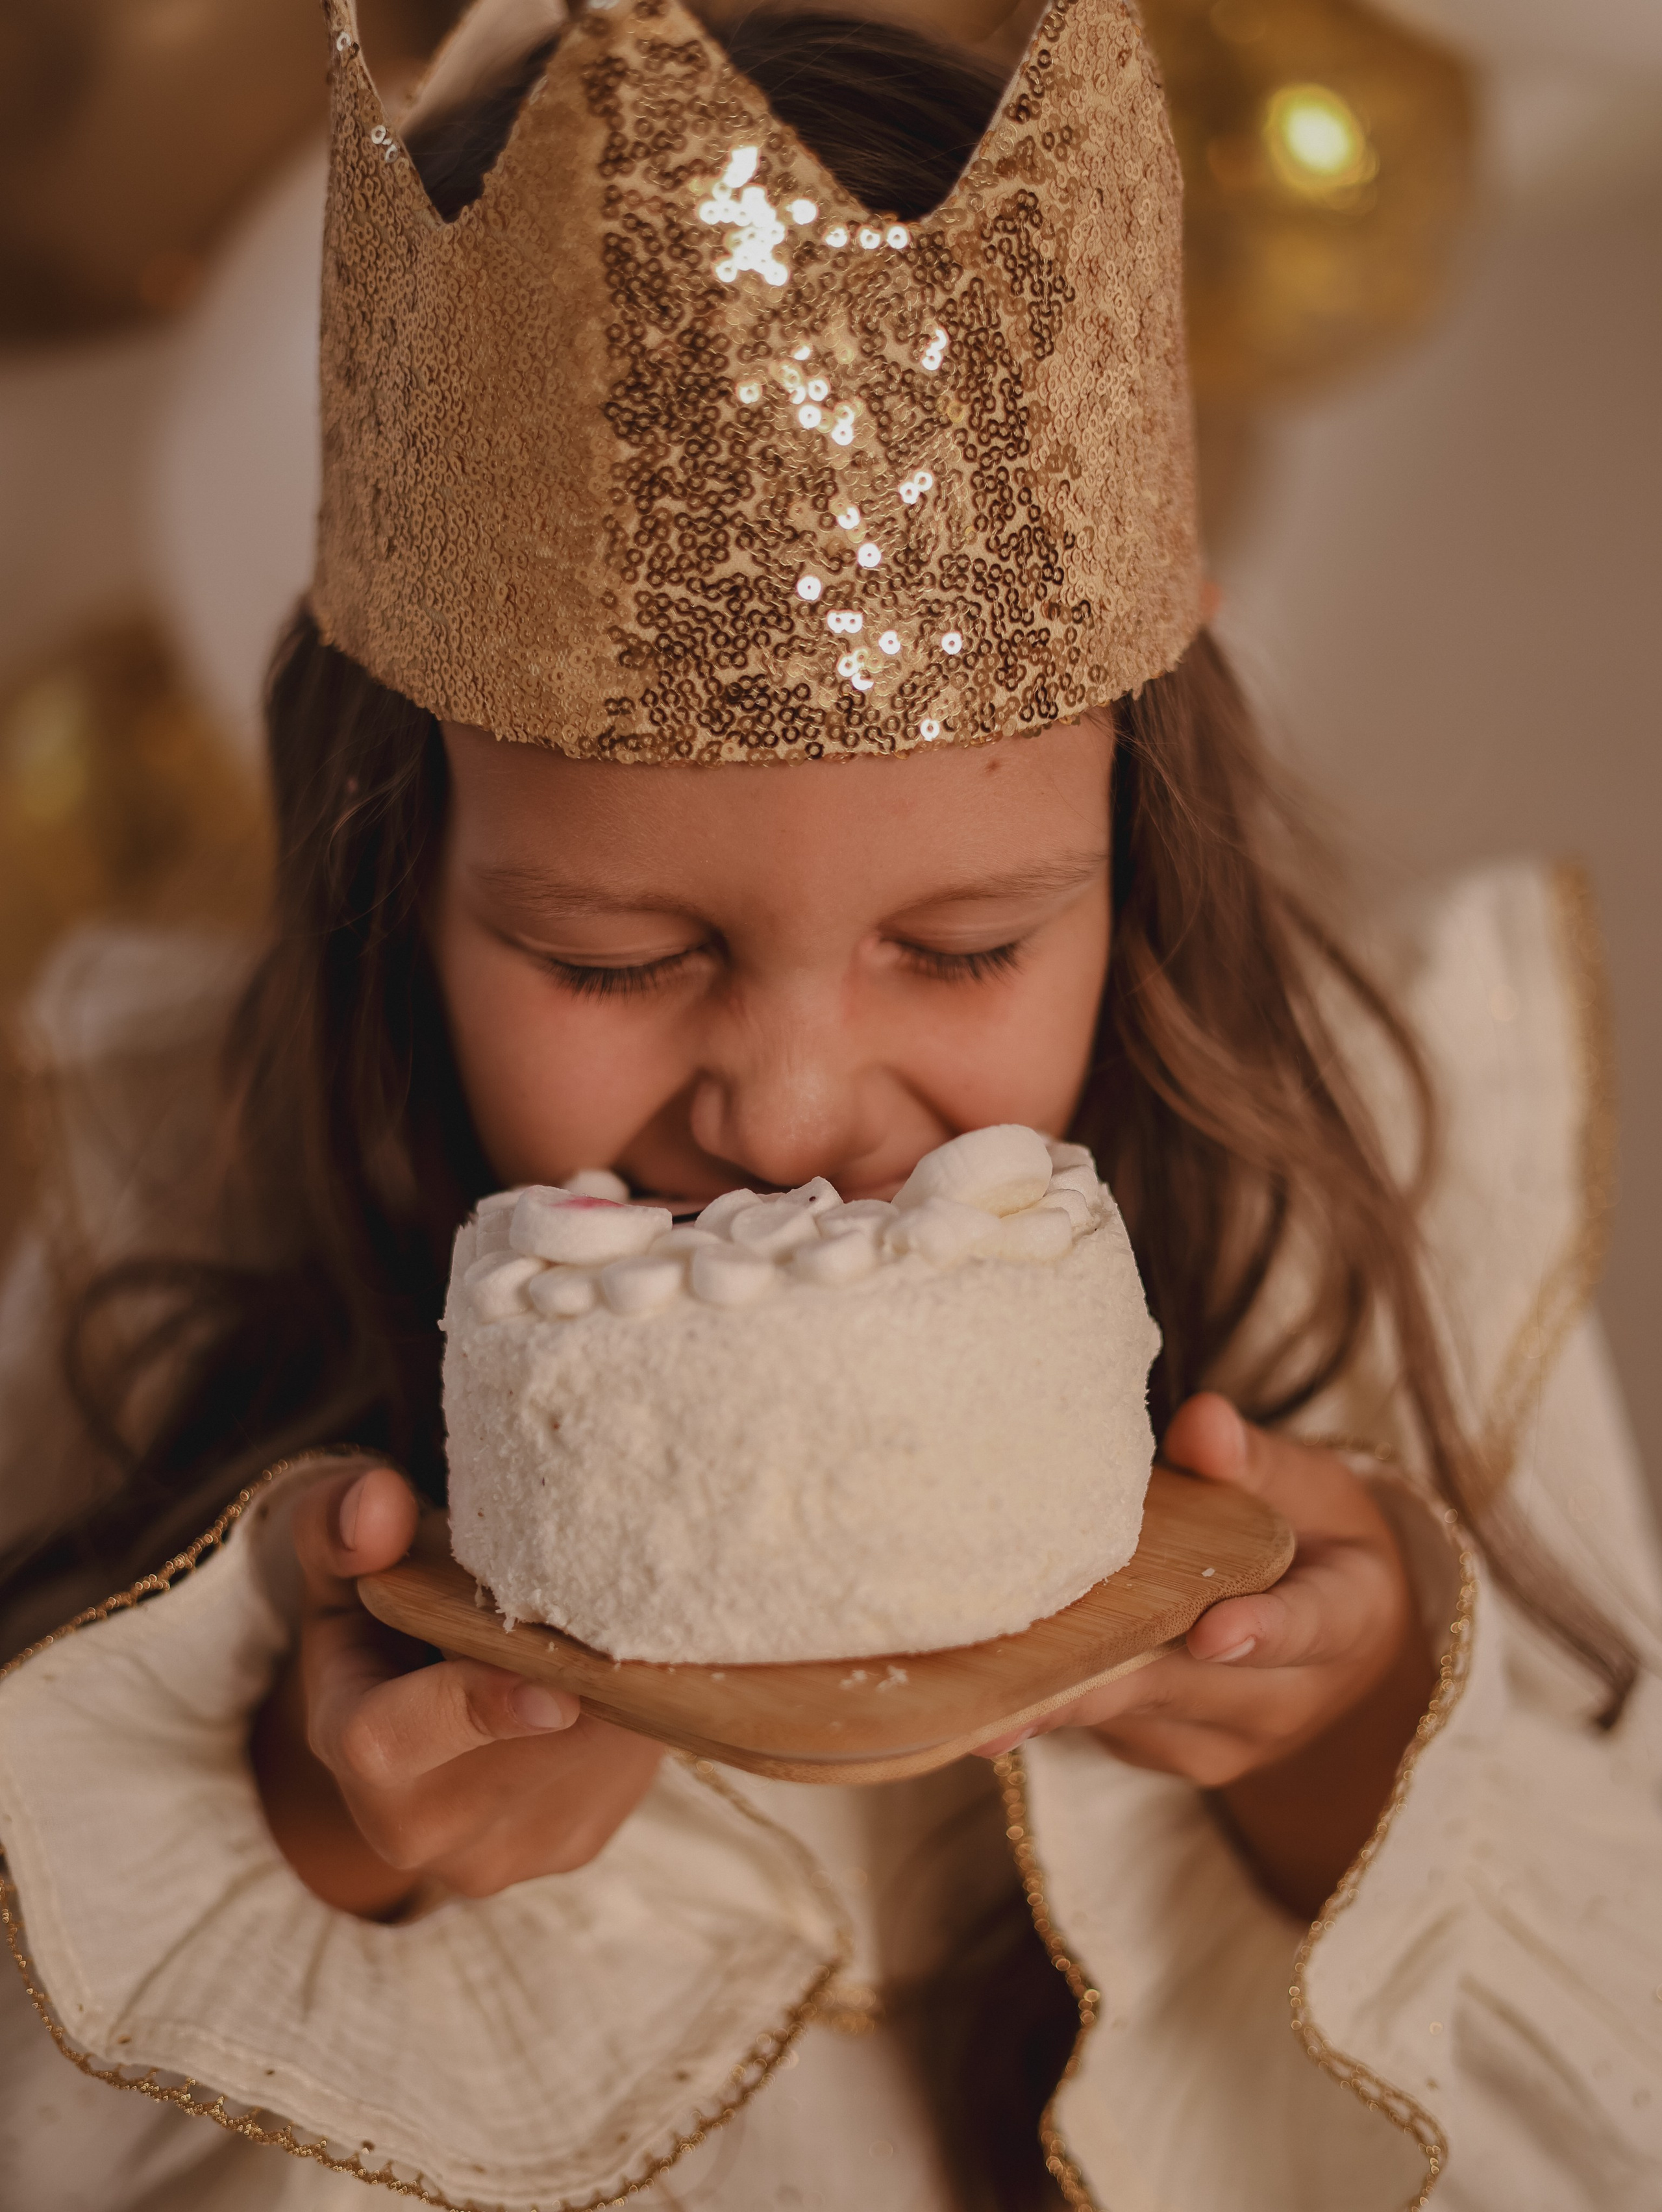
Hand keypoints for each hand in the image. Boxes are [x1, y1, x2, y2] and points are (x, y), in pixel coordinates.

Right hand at [251, 1460, 663, 1917]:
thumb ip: (342, 1527)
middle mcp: (422, 1826)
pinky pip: (623, 1771)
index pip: (392, 1742)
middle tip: (608, 1594)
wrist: (419, 1717)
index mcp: (352, 1746)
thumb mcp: (341, 1568)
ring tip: (599, 1624)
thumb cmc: (380, 1621)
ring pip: (588, 1754)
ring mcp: (506, 1849)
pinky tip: (613, 1671)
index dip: (473, 1708)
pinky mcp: (575, 1845)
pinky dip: (632, 1710)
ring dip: (612, 1684)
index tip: (554, 1687)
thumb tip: (378, 1501)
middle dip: (573, 1667)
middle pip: (524, 1743)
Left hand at [976, 1394, 1437, 1917]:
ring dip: (1051, 1694)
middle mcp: (1288, 1698)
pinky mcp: (1167, 1750)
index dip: (1260, 1630)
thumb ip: (1256, 1461)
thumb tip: (1201, 1424)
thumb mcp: (1312, 1486)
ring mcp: (1224, 1738)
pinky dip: (1048, 1695)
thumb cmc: (1317, 1539)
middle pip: (1186, 1686)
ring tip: (966, 1677)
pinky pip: (1104, 1725)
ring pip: (1131, 1712)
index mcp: (1347, 1617)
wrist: (1337, 1636)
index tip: (1212, 1631)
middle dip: (1099, 1683)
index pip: (1307, 1625)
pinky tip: (979, 1677)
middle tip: (1010, 1694)